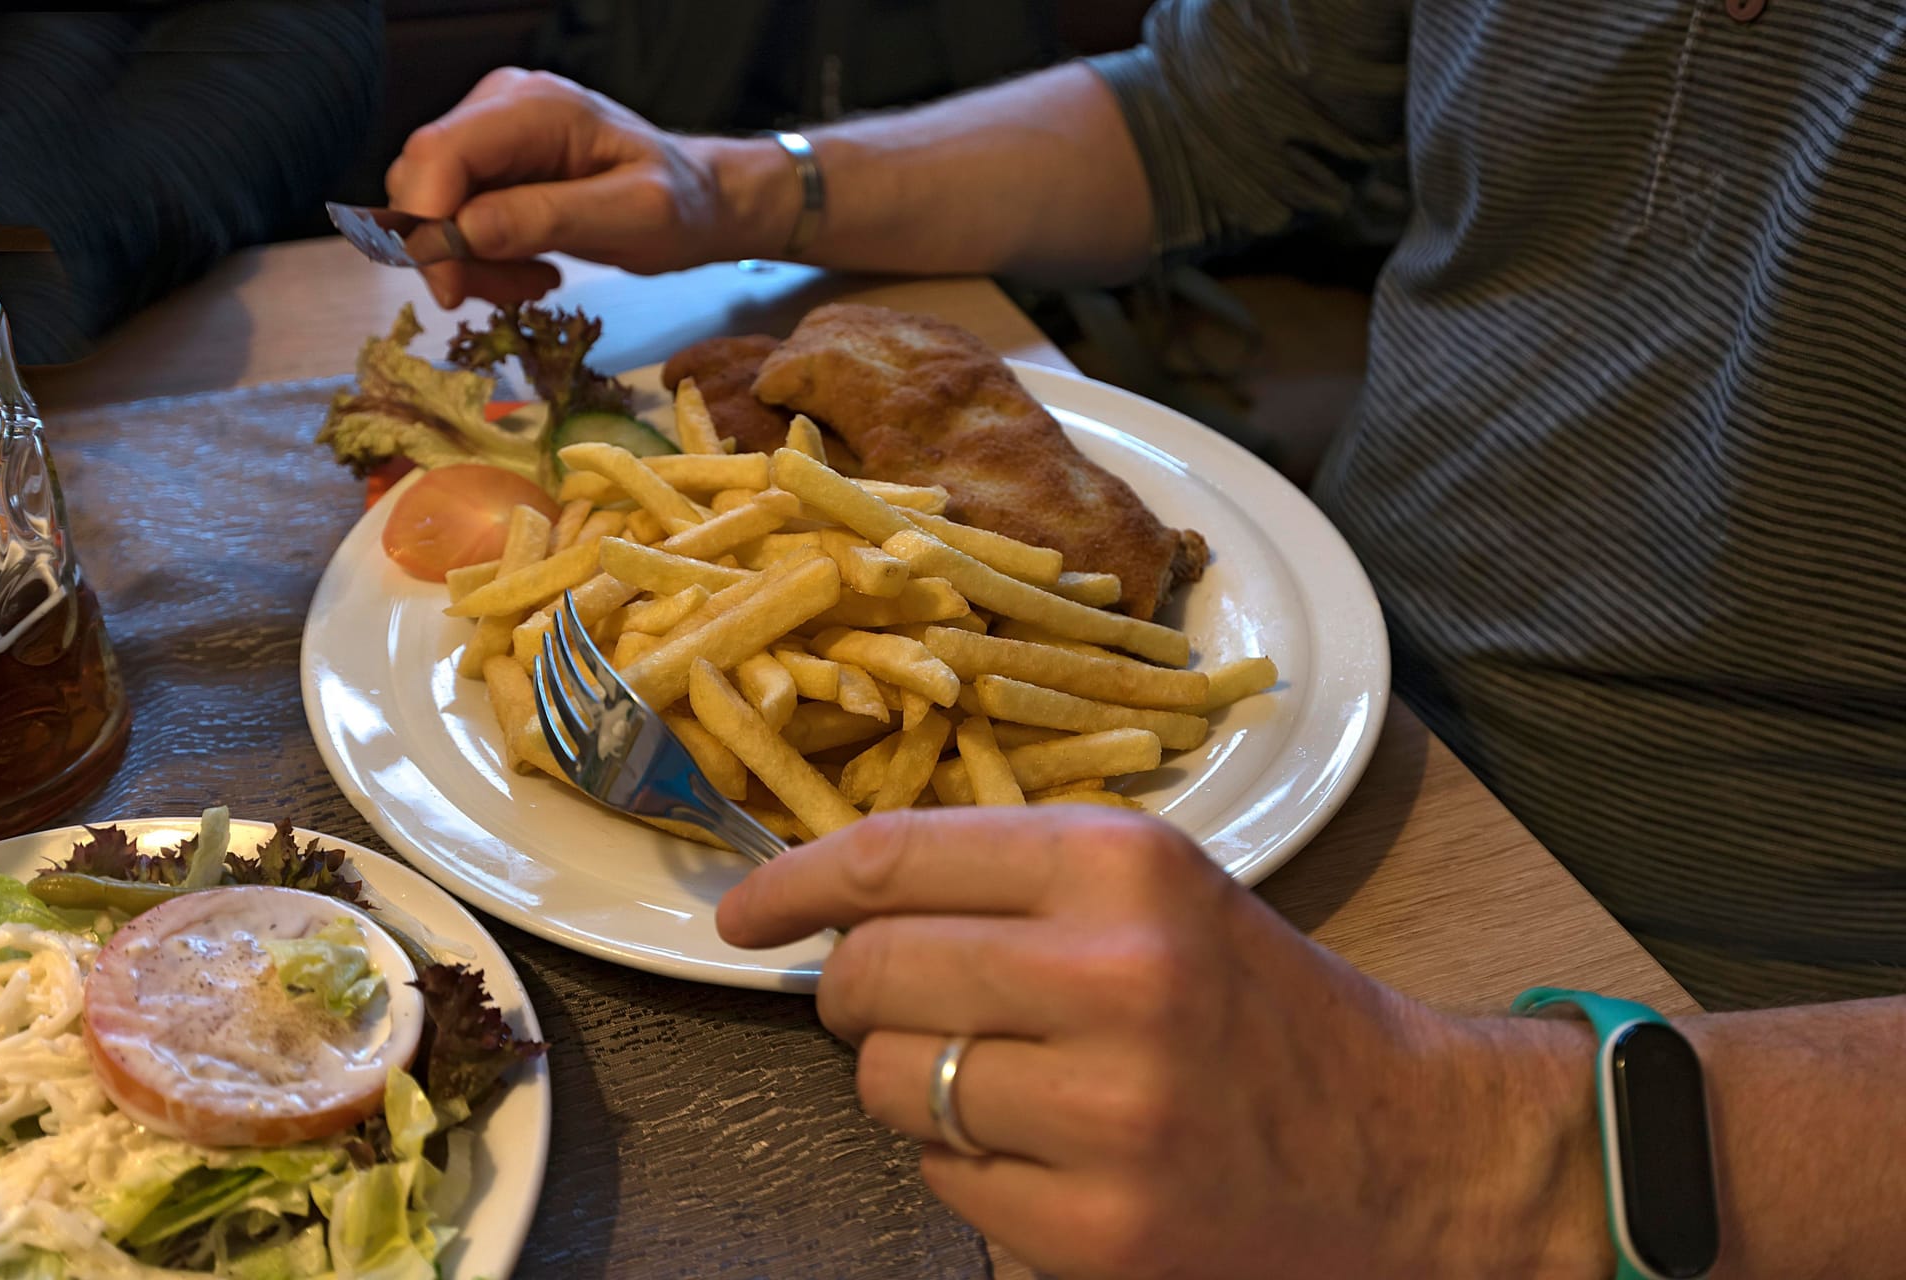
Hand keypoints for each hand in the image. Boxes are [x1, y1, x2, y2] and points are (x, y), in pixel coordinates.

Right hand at [384, 68, 787, 307]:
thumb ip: (550, 218)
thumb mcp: (633, 216)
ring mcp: (489, 135)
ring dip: (472, 264)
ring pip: (432, 209)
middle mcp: (499, 107)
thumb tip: (463, 232)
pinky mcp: (489, 168)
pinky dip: (482, 260)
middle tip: (517, 293)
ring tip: (537, 282)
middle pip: (423, 182)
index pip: (440, 153)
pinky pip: (453, 221)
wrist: (697, 200)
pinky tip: (533, 270)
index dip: (428, 223)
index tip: (453, 290)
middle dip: (452, 253)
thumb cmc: (679, 204)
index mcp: (535, 107)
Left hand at [717, 808, 1600, 1278]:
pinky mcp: (1098, 1228)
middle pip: (870, 975)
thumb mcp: (1157, 892)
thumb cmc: (1264, 1005)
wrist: (1409, 1148)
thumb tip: (835, 901)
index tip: (743, 913)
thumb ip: (1009, 879)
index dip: (793, 883)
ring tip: (1006, 1081)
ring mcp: (1104, 1112)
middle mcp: (1111, 974)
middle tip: (900, 1006)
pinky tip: (1050, 1153)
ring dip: (915, 1086)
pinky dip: (971, 1169)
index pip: (895, 856)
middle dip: (856, 994)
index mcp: (1123, 865)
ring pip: (887, 1085)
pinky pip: (943, 1183)